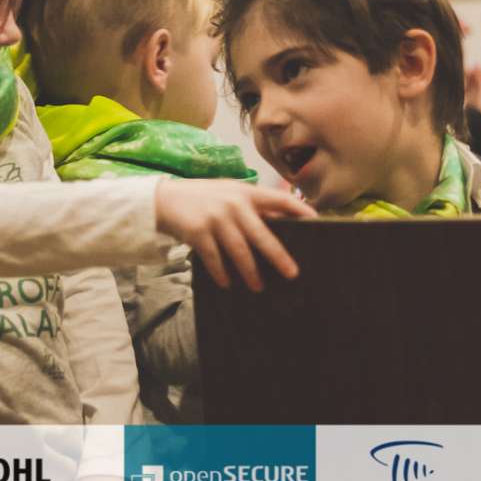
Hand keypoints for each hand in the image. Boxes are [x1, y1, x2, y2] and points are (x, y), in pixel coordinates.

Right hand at [155, 179, 312, 291]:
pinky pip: (215, 259)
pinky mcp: (198, 232)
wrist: (164, 199)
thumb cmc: (205, 199)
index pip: (279, 199)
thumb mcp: (230, 194)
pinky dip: (222, 273)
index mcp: (246, 193)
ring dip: (250, 272)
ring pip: (239, 251)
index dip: (299, 208)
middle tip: (292, 273)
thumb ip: (252, 207)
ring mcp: (215, 218)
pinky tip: (228, 283)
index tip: (316, 221)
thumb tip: (283, 224)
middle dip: (278, 256)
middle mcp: (233, 204)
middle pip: (262, 234)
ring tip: (259, 287)